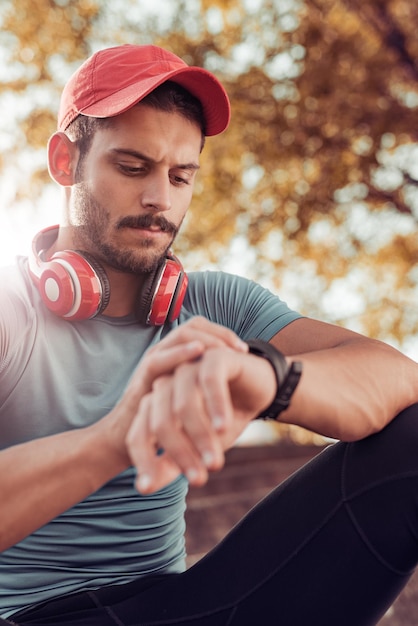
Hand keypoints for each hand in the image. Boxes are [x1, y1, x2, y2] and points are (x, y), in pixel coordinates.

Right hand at [102, 317, 248, 467]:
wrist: (128, 437)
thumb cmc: (164, 419)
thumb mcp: (190, 396)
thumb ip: (205, 385)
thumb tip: (237, 384)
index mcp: (176, 353)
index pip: (201, 328)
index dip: (223, 334)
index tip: (243, 351)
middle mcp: (164, 351)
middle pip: (194, 325)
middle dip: (220, 334)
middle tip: (240, 350)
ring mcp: (153, 361)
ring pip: (181, 335)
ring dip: (207, 340)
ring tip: (226, 352)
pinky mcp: (143, 377)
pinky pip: (160, 359)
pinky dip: (180, 353)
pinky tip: (199, 354)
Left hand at [126, 345, 276, 493]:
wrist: (259, 389)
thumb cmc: (223, 420)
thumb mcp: (198, 447)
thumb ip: (173, 463)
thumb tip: (145, 488)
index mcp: (155, 404)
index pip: (138, 435)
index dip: (142, 461)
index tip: (147, 489)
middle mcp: (167, 384)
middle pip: (161, 422)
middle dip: (179, 454)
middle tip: (200, 480)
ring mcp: (189, 367)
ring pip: (185, 404)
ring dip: (200, 436)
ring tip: (215, 463)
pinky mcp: (214, 357)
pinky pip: (209, 381)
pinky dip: (215, 405)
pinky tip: (223, 427)